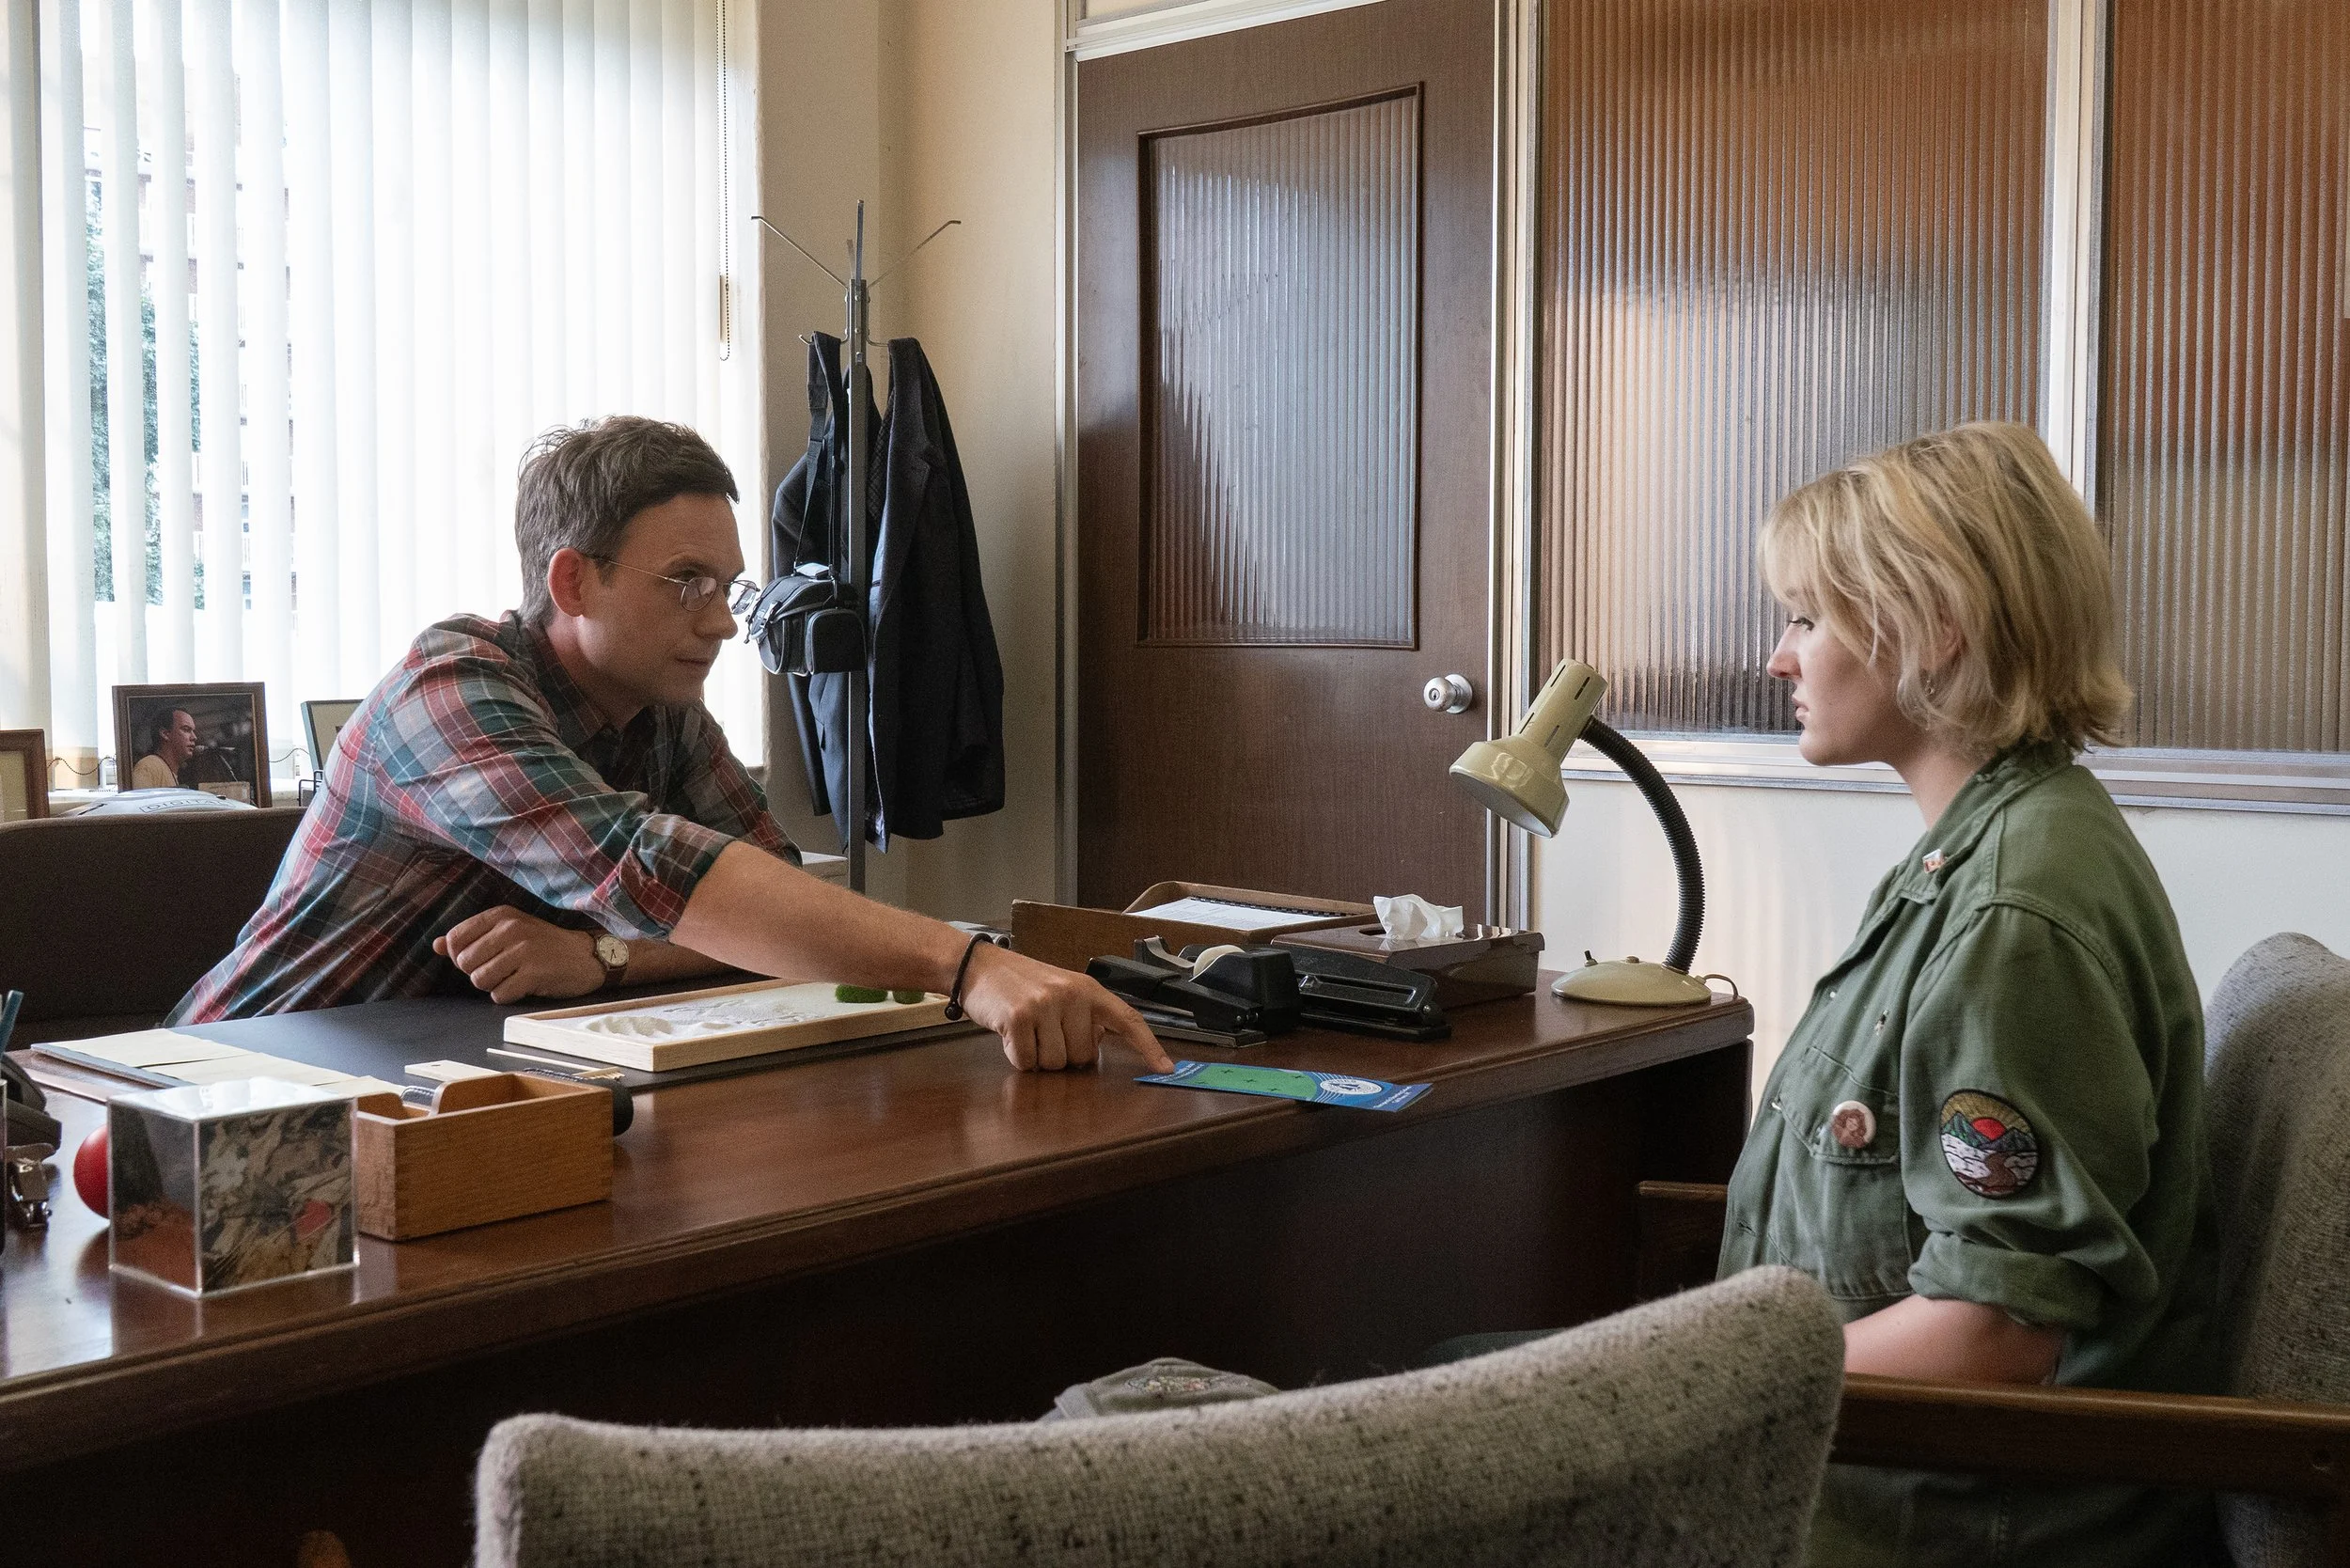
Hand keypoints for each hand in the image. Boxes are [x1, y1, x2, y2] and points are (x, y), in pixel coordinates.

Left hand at [433, 906, 606, 1004]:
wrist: (587, 957)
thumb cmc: (544, 945)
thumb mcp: (509, 932)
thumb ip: (472, 937)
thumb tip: (435, 945)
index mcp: (501, 915)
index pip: (455, 938)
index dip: (460, 956)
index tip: (481, 959)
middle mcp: (511, 929)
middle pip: (465, 963)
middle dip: (478, 973)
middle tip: (502, 970)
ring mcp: (523, 951)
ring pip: (480, 980)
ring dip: (493, 986)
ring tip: (513, 978)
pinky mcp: (534, 973)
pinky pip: (500, 995)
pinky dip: (507, 997)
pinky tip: (524, 987)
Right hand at [957, 944, 1175, 1074]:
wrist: (980, 966)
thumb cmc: (1023, 985)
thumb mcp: (1062, 992)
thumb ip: (1084, 1017)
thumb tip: (1096, 1051)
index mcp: (1089, 989)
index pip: (1128, 1019)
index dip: (1149, 1046)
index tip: (1167, 1068)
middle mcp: (1072, 994)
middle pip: (1082, 1057)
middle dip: (1062, 1054)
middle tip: (1043, 1030)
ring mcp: (1045, 1005)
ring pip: (1055, 1064)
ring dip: (1038, 1057)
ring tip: (1027, 1030)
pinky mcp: (1018, 1018)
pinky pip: (1027, 1062)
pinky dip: (1017, 1056)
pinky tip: (1010, 1034)